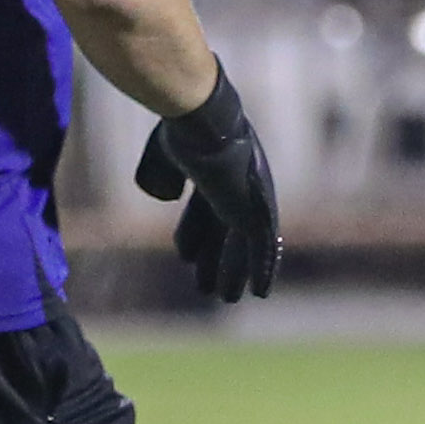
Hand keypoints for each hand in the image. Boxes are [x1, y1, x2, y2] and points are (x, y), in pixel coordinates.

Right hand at [133, 61, 281, 302]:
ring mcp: (249, 200)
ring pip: (242, 244)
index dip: (194, 232)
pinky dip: (261, 269)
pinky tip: (260, 292)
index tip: (184, 256)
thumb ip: (162, 176)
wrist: (203, 125)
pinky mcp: (256, 213)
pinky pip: (262, 248)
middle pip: (224, 229)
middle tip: (205, 285)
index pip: (204, 208)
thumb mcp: (163, 157)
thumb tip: (167, 196)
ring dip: (234, 271)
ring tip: (227, 298)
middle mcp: (236, 185)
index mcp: (215, 168)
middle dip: (214, 257)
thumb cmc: (181, 133)